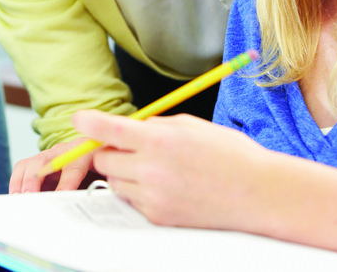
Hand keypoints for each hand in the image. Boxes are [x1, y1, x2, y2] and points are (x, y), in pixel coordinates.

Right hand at [9, 138, 101, 192]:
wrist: (104, 152)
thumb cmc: (106, 169)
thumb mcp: (110, 176)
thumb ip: (102, 187)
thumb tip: (93, 201)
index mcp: (87, 153)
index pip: (74, 165)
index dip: (67, 182)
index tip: (61, 197)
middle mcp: (66, 151)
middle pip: (46, 159)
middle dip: (35, 178)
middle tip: (30, 197)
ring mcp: (52, 156)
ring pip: (31, 163)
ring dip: (22, 180)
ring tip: (18, 198)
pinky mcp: (42, 163)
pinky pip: (24, 169)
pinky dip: (17, 182)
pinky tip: (16, 197)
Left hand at [72, 109, 266, 229]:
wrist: (258, 193)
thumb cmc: (230, 155)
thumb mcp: (190, 125)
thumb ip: (153, 125)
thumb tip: (126, 128)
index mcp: (159, 139)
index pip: (106, 129)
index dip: (87, 123)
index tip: (78, 120)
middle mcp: (151, 169)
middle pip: (104, 159)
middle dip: (111, 150)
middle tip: (132, 146)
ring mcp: (153, 196)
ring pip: (115, 181)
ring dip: (125, 171)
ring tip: (157, 167)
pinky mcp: (158, 217)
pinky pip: (133, 201)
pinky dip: (140, 191)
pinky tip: (167, 185)